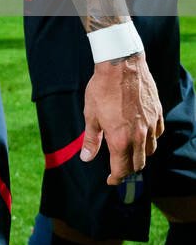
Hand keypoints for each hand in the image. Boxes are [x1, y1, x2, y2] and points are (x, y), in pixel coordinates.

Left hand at [81, 53, 163, 184]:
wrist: (121, 65)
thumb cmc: (102, 88)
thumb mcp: (91, 114)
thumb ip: (91, 139)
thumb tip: (86, 158)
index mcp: (120, 139)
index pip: (122, 169)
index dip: (116, 178)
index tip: (110, 180)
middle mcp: (139, 136)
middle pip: (139, 164)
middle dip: (128, 169)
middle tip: (118, 166)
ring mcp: (151, 125)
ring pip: (150, 150)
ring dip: (140, 155)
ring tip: (129, 150)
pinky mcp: (158, 114)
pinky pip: (157, 134)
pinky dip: (150, 139)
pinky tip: (141, 133)